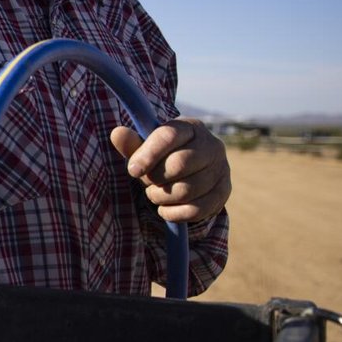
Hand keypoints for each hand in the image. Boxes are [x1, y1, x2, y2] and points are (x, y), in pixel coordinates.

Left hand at [110, 118, 231, 222]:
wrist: (192, 173)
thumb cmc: (163, 157)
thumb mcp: (147, 149)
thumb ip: (132, 143)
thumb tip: (117, 133)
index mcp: (190, 127)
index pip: (169, 136)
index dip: (148, 154)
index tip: (133, 170)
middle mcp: (211, 145)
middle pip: (179, 164)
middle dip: (155, 177)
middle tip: (147, 181)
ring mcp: (221, 169)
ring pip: (187, 190)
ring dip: (161, 197)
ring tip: (154, 194)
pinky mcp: (224, 193)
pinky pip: (196, 210)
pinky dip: (173, 213)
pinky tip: (165, 208)